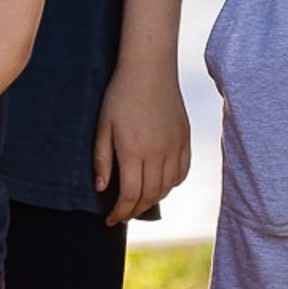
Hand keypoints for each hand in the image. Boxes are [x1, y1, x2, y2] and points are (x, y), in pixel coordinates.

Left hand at [93, 59, 190, 227]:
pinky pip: (182, 172)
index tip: (110, 220)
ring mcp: (175, 146)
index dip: (120, 212)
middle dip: (134, 211)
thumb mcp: (103, 126)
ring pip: (168, 187)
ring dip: (153, 199)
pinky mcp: (185, 139)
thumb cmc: (120, 95)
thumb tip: (102, 189)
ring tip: (139, 202)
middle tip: (123, 215)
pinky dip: (172, 184)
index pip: (130, 195)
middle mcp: (158, 152)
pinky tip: (160, 184)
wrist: (149, 69)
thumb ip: (102, 159)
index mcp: (134, 150)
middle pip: (150, 195)